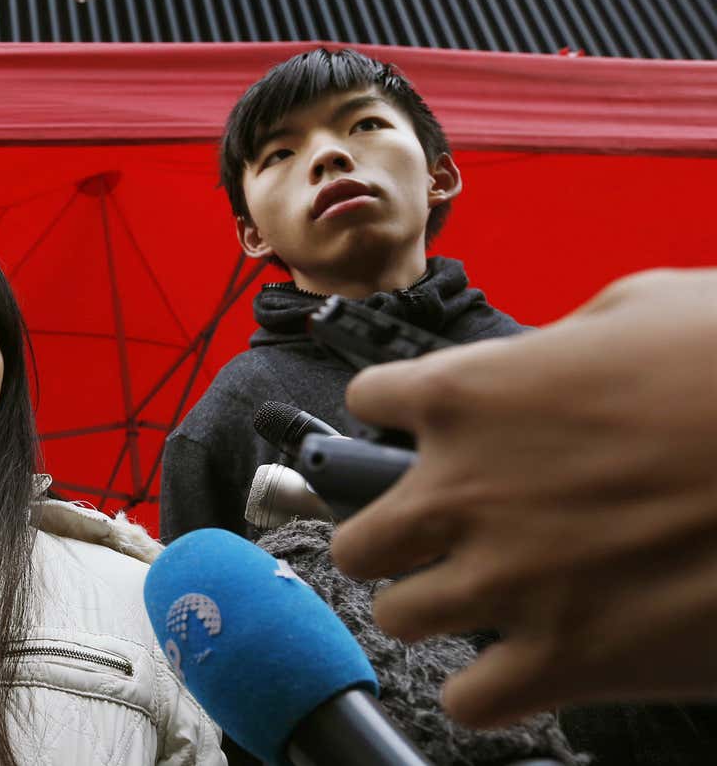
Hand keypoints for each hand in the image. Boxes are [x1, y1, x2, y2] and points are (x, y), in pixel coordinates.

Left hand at [330, 268, 716, 726]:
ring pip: (398, 617)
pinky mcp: (565, 658)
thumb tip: (549, 359)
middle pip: (360, 538)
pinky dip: (486, 693)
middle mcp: (464, 490)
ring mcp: (507, 579)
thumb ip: (564, 338)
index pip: (369, 404)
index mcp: (470, 393)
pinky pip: (469, 701)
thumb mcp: (646, 305)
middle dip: (392, 539)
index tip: (423, 430)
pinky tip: (521, 671)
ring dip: (433, 610)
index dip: (398, 416)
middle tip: (441, 538)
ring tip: (482, 602)